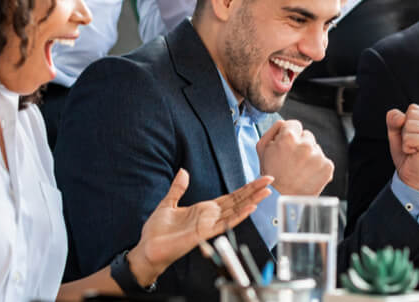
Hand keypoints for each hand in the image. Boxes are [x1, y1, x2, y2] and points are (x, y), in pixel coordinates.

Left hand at [129, 170, 272, 286]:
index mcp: (204, 209)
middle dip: (253, 190)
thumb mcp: (168, 203)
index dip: (245, 188)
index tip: (258, 179)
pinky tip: (250, 208)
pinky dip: (239, 215)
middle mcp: (210, 216)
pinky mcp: (204, 233)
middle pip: (237, 201)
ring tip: (266, 191)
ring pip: (236, 211)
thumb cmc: (157, 230)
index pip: (230, 196)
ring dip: (252, 201)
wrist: (149, 247)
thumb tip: (183, 171)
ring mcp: (209, 225)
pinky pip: (225, 223)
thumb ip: (178, 188)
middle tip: (269, 180)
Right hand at [256, 120, 333, 195]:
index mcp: (288, 137)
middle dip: (300, 145)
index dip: (290, 135)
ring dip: (309, 156)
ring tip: (299, 170)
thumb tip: (284, 123)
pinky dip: (317, 167)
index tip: (288, 146)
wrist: (282, 200)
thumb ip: (273, 130)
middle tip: (292, 161)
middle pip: (307, 136)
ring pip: (315, 149)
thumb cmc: (270, 175)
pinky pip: (323, 160)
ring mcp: (318, 156)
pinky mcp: (327, 167)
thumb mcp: (262, 149)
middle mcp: (305, 144)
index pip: (295, 124)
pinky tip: (307, 175)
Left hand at [386, 104, 418, 193]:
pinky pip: (409, 137)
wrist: (411, 177)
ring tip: (415, 149)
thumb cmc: (407, 154)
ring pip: (409, 125)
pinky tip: (415, 153)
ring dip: (406, 140)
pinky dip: (407, 146)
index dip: (405, 124)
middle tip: (414, 145)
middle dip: (406, 131)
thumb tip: (401, 117)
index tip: (413, 138)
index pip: (413, 109)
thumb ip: (394, 118)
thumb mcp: (397, 132)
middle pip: (411, 115)